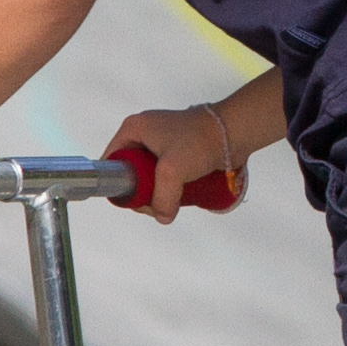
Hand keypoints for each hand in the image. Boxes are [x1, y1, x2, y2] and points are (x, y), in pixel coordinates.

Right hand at [103, 104, 241, 222]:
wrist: (234, 130)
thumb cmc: (199, 141)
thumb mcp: (172, 171)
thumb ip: (162, 199)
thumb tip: (163, 216)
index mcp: (132, 129)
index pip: (111, 162)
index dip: (120, 185)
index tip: (137, 200)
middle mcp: (143, 133)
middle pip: (130, 173)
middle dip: (143, 193)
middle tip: (158, 203)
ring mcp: (161, 142)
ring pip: (149, 176)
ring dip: (159, 192)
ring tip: (173, 199)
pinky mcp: (178, 150)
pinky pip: (165, 175)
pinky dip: (171, 186)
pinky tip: (181, 194)